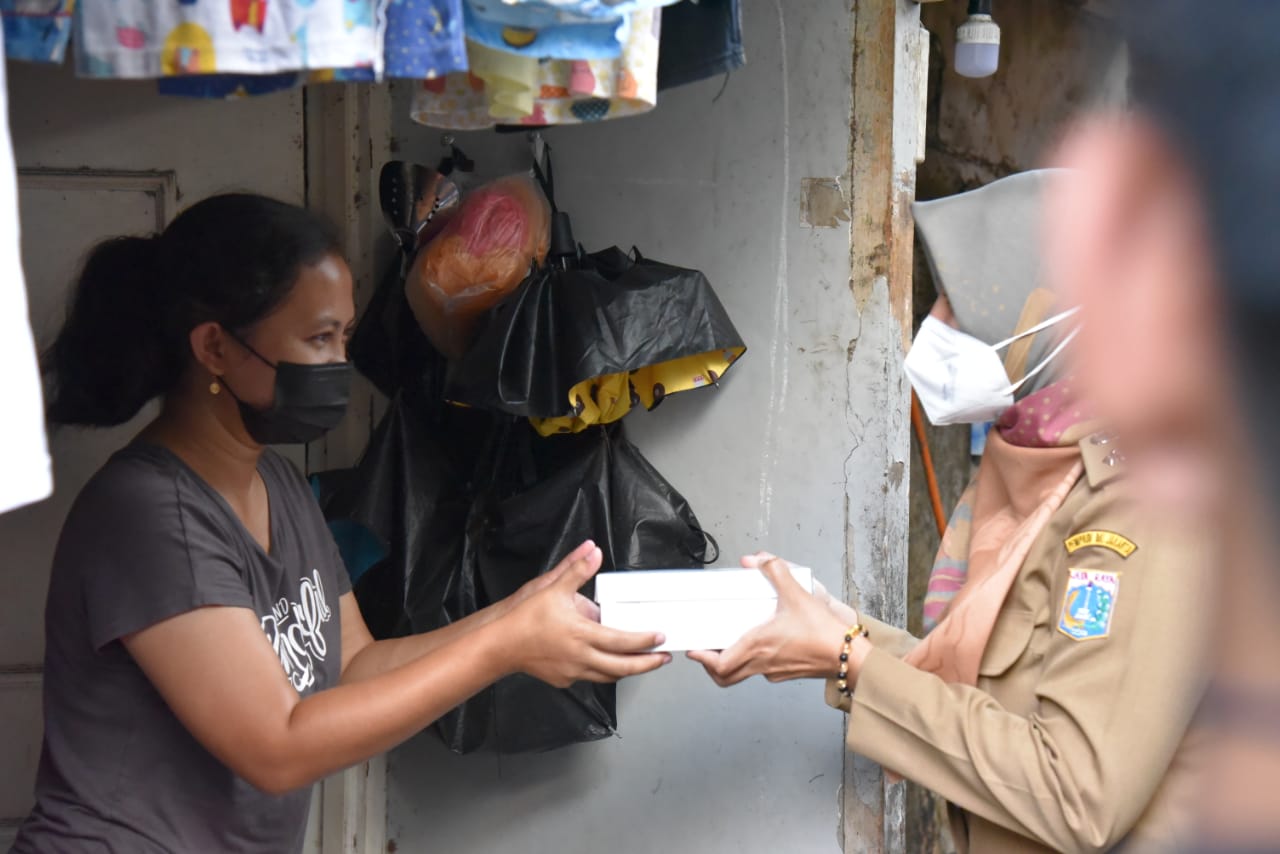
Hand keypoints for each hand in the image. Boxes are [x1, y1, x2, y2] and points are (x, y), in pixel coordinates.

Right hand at [504, 541, 669, 687]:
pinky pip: (590, 678)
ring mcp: (573, 672)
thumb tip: (593, 551)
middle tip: (663, 658)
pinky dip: (604, 672)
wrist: (500, 645)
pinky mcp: (564, 680)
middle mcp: (581, 657)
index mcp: (582, 634)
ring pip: (608, 676)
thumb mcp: (553, 588)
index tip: (660, 638)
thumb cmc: (525, 618)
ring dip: (628, 670)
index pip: (622, 641)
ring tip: (642, 663)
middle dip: (647, 664)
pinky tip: (608, 664)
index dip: (644, 641)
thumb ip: (576, 570)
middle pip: (622, 667)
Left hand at [688, 554, 852, 686]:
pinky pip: (761, 670)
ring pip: (743, 674)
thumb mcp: (797, 594)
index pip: (720, 666)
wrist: (850, 656)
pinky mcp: (786, 672)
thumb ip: (776, 571)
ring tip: (728, 643)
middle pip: (725, 677)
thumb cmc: (824, 632)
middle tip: (705, 650)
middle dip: (711, 665)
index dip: (703, 660)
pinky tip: (760, 642)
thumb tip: (758, 559)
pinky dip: (752, 659)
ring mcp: (774, 671)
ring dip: (731, 662)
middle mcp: (762, 663)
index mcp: (758, 646)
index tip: (694, 650)